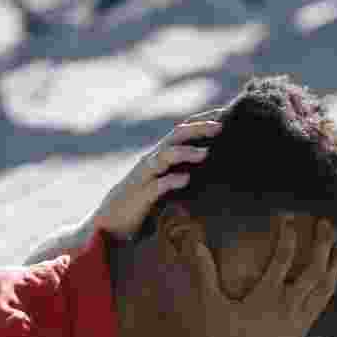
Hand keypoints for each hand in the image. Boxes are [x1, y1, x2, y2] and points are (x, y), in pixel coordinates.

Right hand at [89, 111, 223, 239]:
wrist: (111, 223)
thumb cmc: (144, 203)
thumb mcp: (167, 184)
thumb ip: (183, 173)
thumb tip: (212, 169)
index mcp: (161, 157)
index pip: (182, 131)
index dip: (202, 120)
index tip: (225, 113)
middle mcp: (152, 161)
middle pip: (175, 136)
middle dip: (198, 129)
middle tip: (221, 126)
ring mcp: (144, 177)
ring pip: (164, 156)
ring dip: (185, 153)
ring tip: (205, 153)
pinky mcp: (139, 196)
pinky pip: (155, 186)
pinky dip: (170, 181)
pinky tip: (185, 179)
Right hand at [190, 216, 336, 336]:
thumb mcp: (209, 308)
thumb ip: (203, 274)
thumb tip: (194, 243)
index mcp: (267, 297)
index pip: (282, 258)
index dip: (286, 235)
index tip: (287, 217)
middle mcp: (289, 306)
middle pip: (314, 270)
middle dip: (323, 244)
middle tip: (327, 224)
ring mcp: (299, 319)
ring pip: (325, 288)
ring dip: (335, 265)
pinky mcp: (302, 330)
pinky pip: (323, 304)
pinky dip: (331, 286)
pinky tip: (332, 279)